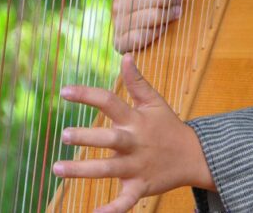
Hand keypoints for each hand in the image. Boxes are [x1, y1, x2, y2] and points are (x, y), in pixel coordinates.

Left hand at [53, 54, 215, 212]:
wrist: (195, 157)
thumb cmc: (169, 126)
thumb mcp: (155, 102)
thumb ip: (137, 81)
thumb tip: (125, 55)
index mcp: (136, 120)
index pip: (111, 102)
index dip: (88, 95)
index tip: (64, 91)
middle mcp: (135, 142)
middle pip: (110, 139)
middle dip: (88, 137)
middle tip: (65, 135)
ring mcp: (137, 166)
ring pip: (109, 169)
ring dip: (83, 170)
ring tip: (57, 168)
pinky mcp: (140, 187)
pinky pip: (125, 201)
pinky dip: (112, 210)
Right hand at [112, 0, 183, 52]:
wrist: (133, 34)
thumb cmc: (148, 2)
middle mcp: (117, 3)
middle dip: (173, 0)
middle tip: (179, 5)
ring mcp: (118, 23)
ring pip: (153, 15)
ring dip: (169, 16)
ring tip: (175, 15)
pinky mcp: (120, 42)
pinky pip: (143, 36)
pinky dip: (156, 33)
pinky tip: (160, 31)